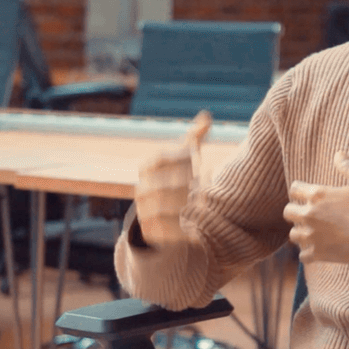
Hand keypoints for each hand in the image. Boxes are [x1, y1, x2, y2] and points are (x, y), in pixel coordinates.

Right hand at [134, 110, 211, 248]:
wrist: (163, 214)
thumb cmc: (177, 179)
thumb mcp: (185, 159)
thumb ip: (194, 139)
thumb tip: (206, 116)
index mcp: (147, 168)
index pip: (159, 158)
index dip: (178, 157)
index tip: (196, 159)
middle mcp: (141, 189)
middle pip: (161, 184)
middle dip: (183, 183)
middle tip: (200, 184)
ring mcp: (143, 210)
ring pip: (160, 207)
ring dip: (181, 205)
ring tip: (199, 203)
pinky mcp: (149, 231)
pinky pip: (162, 230)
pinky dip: (179, 228)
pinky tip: (194, 222)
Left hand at [283, 151, 348, 264]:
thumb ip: (347, 167)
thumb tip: (339, 153)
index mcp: (318, 194)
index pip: (294, 189)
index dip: (299, 190)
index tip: (307, 194)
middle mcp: (310, 214)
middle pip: (288, 212)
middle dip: (296, 212)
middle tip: (308, 214)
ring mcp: (312, 235)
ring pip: (293, 235)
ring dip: (301, 233)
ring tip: (313, 233)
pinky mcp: (318, 254)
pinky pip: (303, 256)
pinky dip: (308, 254)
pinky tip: (318, 250)